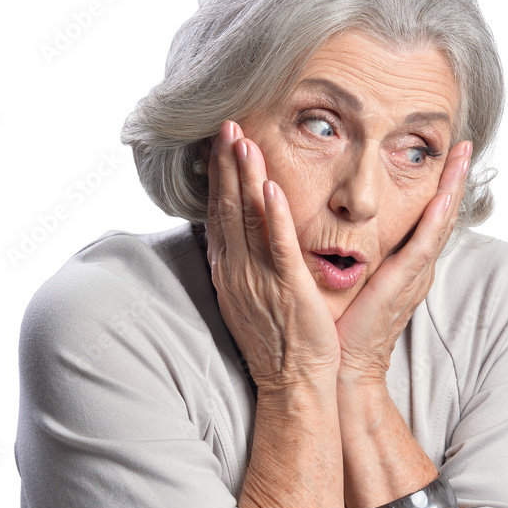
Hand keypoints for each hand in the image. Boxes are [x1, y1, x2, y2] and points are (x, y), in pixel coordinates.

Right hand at [205, 120, 340, 391]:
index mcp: (231, 272)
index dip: (217, 177)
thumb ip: (245, 263)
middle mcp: (238, 271)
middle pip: (227, 208)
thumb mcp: (251, 297)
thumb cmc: (277, 342)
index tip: (216, 143)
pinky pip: (277, 248)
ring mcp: (260, 279)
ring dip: (243, 178)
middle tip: (225, 124)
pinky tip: (270, 188)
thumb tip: (240, 235)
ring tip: (241, 139)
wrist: (291, 383)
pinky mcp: (287, 289)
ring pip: (247, 220)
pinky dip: (273, 217)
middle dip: (225, 164)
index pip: (219, 215)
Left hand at [335, 141, 472, 383]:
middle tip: (465, 144)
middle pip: (443, 214)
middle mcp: (417, 268)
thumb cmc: (346, 327)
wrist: (347, 364)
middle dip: (455, 178)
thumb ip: (360, 258)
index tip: (446, 154)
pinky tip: (444, 194)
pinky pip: (424, 245)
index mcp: (407, 266)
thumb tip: (347, 234)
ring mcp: (414, 275)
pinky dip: (436, 218)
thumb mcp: (357, 282)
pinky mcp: (402, 284)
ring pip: (441, 222)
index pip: (429, 218)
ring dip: (453, 187)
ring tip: (462, 154)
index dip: (440, 186)